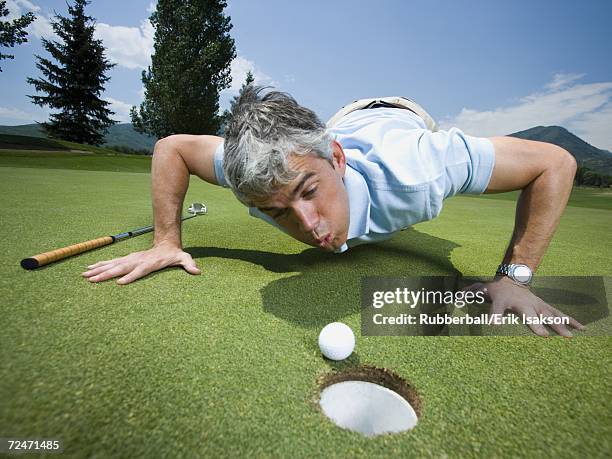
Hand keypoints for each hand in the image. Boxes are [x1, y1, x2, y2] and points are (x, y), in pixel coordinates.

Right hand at [81, 242, 200, 284]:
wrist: (165, 242)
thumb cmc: (174, 254)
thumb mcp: (184, 258)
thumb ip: (189, 264)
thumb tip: (197, 271)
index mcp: (150, 263)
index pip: (139, 270)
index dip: (131, 276)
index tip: (119, 282)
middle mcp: (138, 260)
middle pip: (121, 268)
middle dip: (106, 274)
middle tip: (92, 280)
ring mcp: (131, 259)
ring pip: (113, 264)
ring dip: (99, 270)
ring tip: (85, 275)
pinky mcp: (127, 259)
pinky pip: (111, 262)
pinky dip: (100, 265)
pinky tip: (89, 269)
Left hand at [464, 276, 584, 336]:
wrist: (513, 278)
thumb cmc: (495, 289)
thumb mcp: (479, 290)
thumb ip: (467, 295)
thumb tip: (452, 298)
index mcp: (503, 300)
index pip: (498, 308)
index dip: (495, 315)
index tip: (494, 324)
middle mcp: (521, 303)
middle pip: (529, 314)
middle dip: (536, 324)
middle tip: (542, 335)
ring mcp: (535, 305)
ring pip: (548, 315)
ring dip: (559, 326)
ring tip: (569, 337)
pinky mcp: (544, 307)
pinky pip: (559, 315)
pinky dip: (571, 322)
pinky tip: (582, 330)